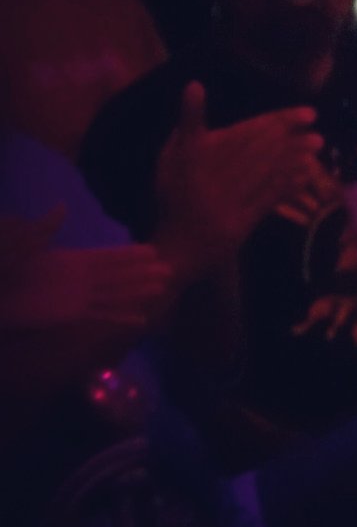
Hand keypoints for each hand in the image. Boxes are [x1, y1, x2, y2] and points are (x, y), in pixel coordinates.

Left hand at [0, 208, 169, 351]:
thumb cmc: (7, 264)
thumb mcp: (25, 244)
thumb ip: (45, 229)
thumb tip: (62, 206)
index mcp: (71, 261)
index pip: (107, 256)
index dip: (130, 254)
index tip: (152, 250)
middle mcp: (80, 279)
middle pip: (118, 275)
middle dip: (143, 273)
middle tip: (170, 270)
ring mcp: (77, 297)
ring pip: (115, 294)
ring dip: (138, 292)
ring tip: (162, 290)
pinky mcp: (70, 315)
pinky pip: (100, 316)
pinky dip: (120, 318)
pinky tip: (139, 319)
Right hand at [154, 86, 326, 271]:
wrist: (177, 244)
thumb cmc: (175, 195)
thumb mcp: (170, 156)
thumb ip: (188, 125)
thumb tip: (195, 87)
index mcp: (194, 155)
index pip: (242, 132)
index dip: (274, 120)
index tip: (301, 112)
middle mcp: (212, 176)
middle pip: (258, 149)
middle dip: (288, 132)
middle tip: (313, 119)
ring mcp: (227, 201)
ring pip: (267, 172)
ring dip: (295, 155)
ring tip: (316, 142)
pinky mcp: (241, 222)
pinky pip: (269, 198)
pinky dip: (289, 183)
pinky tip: (307, 172)